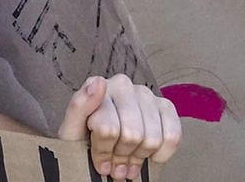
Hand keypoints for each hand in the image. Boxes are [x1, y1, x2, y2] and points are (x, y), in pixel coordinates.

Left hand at [60, 74, 181, 179]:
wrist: (98, 156)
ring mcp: (146, 94)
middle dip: (122, 155)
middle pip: (131, 134)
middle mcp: (122, 85)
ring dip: (138, 157)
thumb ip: (79, 105)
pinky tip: (147, 155)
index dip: (104, 152)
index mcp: (95, 86)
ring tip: (127, 159)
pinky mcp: (166, 107)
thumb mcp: (72, 131)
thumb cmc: (84, 144)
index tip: (99, 159)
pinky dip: (160, 154)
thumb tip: (99, 82)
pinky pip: (172, 136)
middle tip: (114, 162)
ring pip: (151, 139)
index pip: (107, 129)